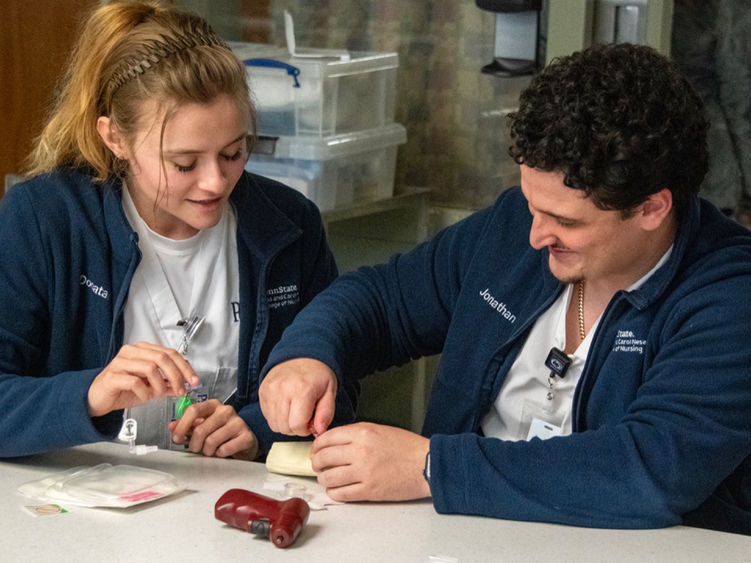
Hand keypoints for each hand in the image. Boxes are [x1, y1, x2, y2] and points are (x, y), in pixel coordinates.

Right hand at [88, 342, 198, 416]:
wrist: (97, 398)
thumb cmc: (122, 390)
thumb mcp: (150, 387)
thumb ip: (167, 384)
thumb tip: (185, 385)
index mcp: (143, 350)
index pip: (170, 353)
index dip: (185, 367)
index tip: (194, 380)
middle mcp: (132, 352)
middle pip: (163, 357)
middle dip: (176, 376)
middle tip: (180, 390)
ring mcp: (121, 362)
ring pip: (150, 367)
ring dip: (159, 385)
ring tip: (157, 395)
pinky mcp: (112, 376)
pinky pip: (135, 382)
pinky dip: (144, 392)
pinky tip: (144, 397)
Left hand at [169, 399, 257, 459]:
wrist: (245, 441)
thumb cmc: (221, 432)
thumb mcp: (203, 426)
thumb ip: (187, 426)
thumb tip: (172, 426)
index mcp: (213, 405)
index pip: (193, 410)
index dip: (182, 426)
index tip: (176, 438)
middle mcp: (226, 410)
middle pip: (200, 429)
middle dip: (194, 444)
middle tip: (196, 448)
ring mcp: (238, 422)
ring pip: (211, 441)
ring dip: (207, 451)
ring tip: (211, 450)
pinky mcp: (246, 436)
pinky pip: (224, 449)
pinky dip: (220, 454)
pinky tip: (222, 451)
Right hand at [259, 358, 337, 436]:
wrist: (302, 354)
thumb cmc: (318, 374)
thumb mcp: (330, 392)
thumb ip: (326, 413)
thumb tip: (319, 432)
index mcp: (302, 390)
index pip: (297, 426)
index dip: (305, 429)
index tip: (311, 421)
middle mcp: (283, 390)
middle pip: (284, 427)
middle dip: (296, 428)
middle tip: (304, 417)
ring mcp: (270, 390)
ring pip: (274, 424)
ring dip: (286, 424)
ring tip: (295, 412)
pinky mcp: (263, 391)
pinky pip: (267, 416)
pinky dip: (277, 417)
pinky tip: (286, 407)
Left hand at [311, 422, 430, 501]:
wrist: (426, 464)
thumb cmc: (406, 447)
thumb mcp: (379, 429)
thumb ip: (356, 433)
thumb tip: (334, 441)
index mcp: (362, 433)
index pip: (327, 438)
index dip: (316, 445)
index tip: (315, 450)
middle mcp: (360, 451)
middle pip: (323, 457)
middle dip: (316, 462)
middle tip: (317, 464)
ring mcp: (363, 472)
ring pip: (328, 477)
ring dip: (323, 479)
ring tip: (326, 478)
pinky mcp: (369, 491)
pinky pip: (340, 494)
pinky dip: (334, 492)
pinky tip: (336, 489)